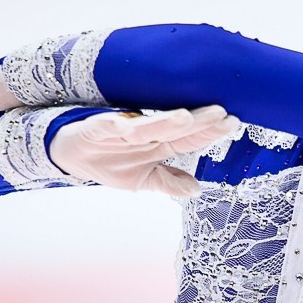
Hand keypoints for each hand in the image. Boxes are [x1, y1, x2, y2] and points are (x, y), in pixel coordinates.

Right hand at [49, 105, 240, 197]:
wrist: (70, 153)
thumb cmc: (110, 161)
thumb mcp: (141, 178)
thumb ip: (168, 182)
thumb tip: (196, 190)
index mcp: (160, 143)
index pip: (191, 138)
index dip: (211, 132)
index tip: (233, 122)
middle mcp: (147, 132)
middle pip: (177, 127)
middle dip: (199, 120)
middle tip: (223, 112)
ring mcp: (124, 128)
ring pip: (148, 125)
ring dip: (165, 121)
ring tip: (186, 118)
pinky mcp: (98, 126)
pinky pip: (110, 126)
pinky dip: (119, 124)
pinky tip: (128, 124)